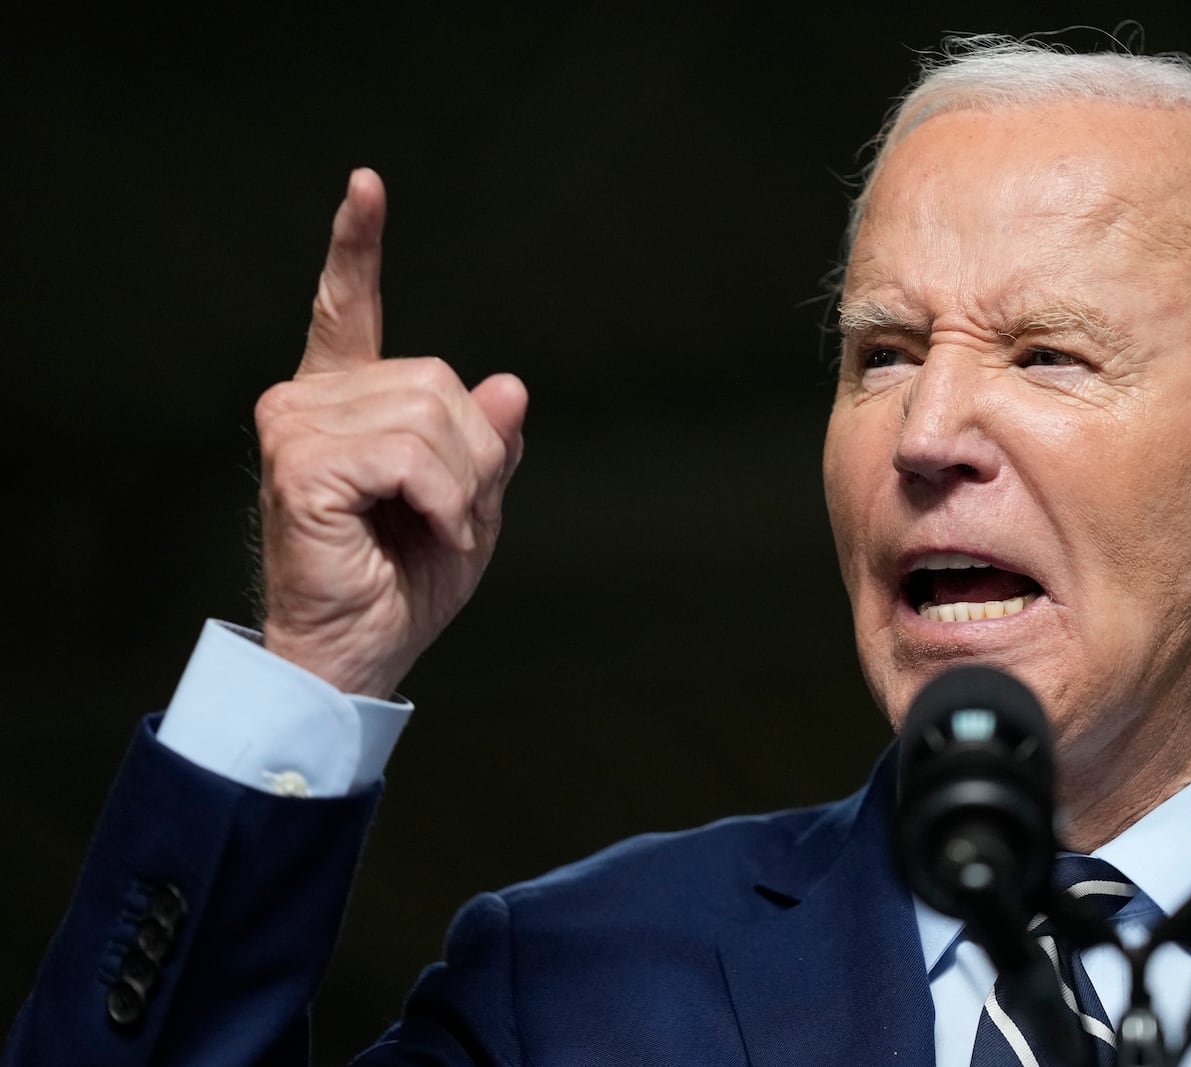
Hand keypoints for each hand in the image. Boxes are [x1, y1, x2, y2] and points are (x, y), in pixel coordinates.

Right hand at [254, 169, 526, 695]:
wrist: (359, 655)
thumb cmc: (404, 584)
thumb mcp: (471, 506)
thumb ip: (487, 446)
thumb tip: (509, 385)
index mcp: (345, 402)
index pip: (349, 309)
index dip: (358, 247)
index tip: (367, 184)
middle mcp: (309, 400)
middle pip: (436, 378)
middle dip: (474, 455)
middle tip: (453, 517)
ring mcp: (296, 427)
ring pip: (430, 413)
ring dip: (461, 485)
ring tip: (436, 529)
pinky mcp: (302, 464)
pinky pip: (411, 453)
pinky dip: (443, 500)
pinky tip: (425, 531)